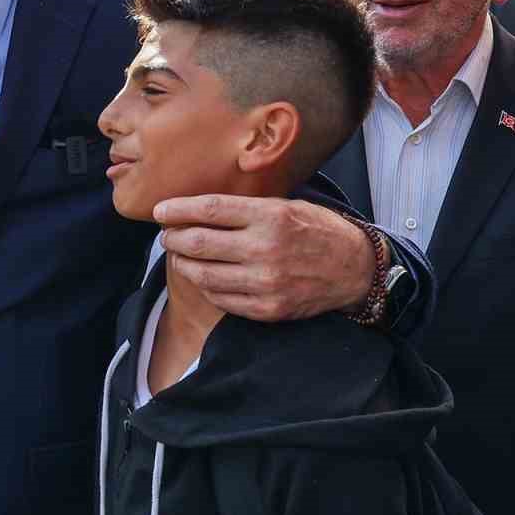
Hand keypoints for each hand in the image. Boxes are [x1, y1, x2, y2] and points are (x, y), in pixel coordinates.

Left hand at [153, 195, 374, 321]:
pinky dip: (204, 286)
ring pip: (203, 274)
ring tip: (179, 256)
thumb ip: (246, 209)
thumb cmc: (317, 230)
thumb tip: (197, 208)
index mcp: (270, 216)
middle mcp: (266, 249)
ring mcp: (266, 282)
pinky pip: (220, 298)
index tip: (159, 211)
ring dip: (183, 264)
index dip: (177, 210)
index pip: (209, 210)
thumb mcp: (287, 206)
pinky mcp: (267, 308)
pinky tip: (202, 276)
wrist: (355, 269)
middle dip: (173, 238)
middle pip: (198, 243)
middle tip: (166, 235)